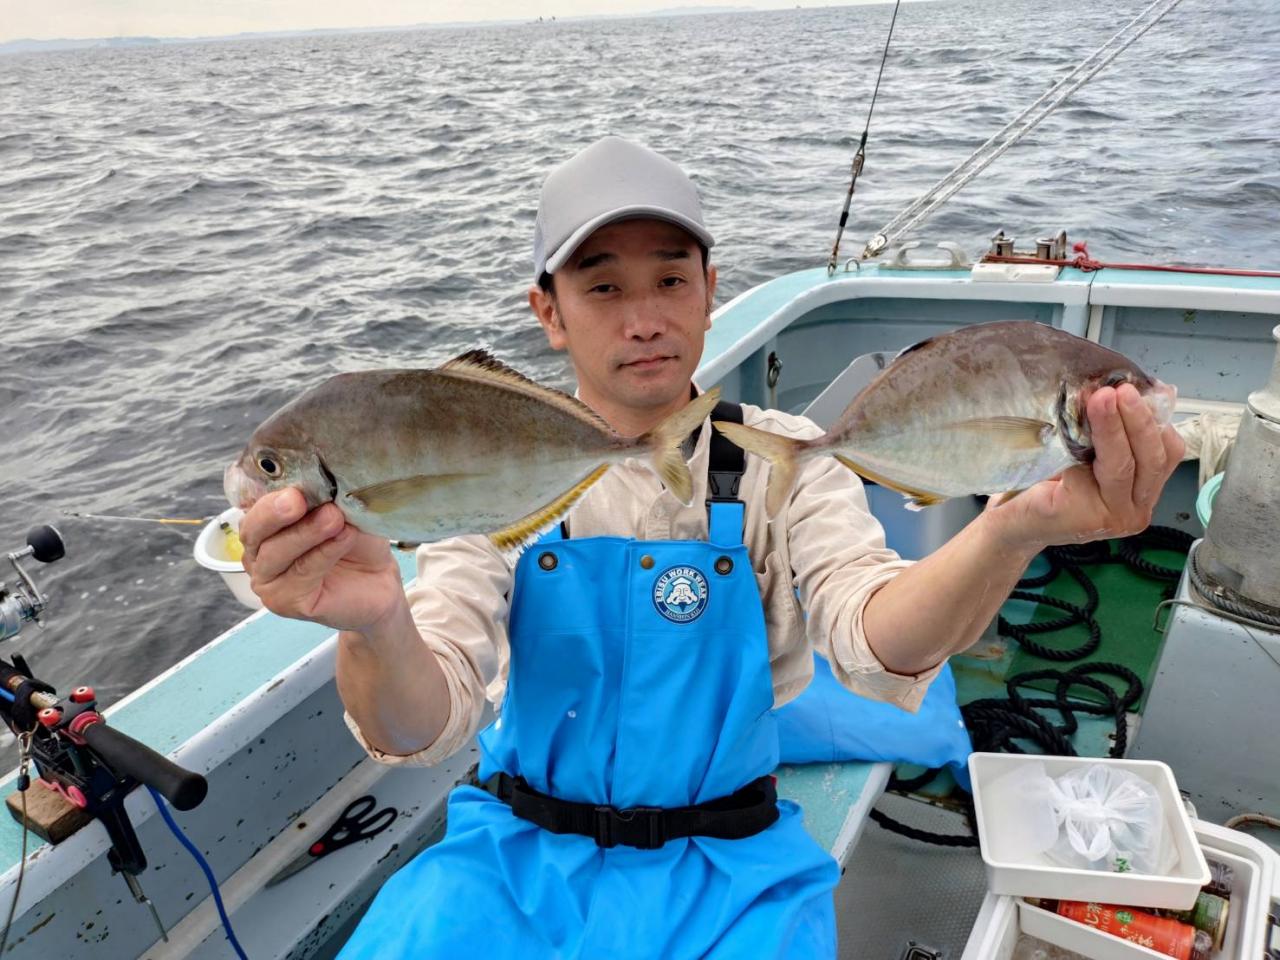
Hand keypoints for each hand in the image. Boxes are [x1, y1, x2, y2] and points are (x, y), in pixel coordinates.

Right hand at [238, 487, 406, 634]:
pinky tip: (344, 537)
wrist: (380, 580)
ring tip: (334, 518)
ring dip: (306, 532)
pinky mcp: (285, 602)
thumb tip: (319, 484)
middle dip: (274, 512)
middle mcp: (258, 552)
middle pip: (254, 530)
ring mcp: (268, 580)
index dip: (268, 492)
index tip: (290, 482)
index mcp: (263, 523)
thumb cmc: (355, 542)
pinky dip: (323, 553)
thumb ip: (324, 498)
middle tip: (297, 499)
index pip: (251, 503)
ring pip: (275, 552)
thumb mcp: (342, 509)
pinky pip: (301, 572)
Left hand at [987, 383, 1185, 551]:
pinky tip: (1069, 427)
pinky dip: (1081, 448)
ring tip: (1101, 398)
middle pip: (1152, 460)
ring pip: (1123, 467)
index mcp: (1143, 490)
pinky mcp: (1084, 517)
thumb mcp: (1089, 455)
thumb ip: (1110, 433)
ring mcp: (1114, 518)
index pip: (1168, 453)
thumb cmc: (1051, 485)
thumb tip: (1123, 389)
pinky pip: (1087, 476)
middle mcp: (1136, 509)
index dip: (1155, 419)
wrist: (1016, 520)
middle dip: (1139, 420)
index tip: (1136, 389)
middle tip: (1122, 390)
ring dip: (1113, 428)